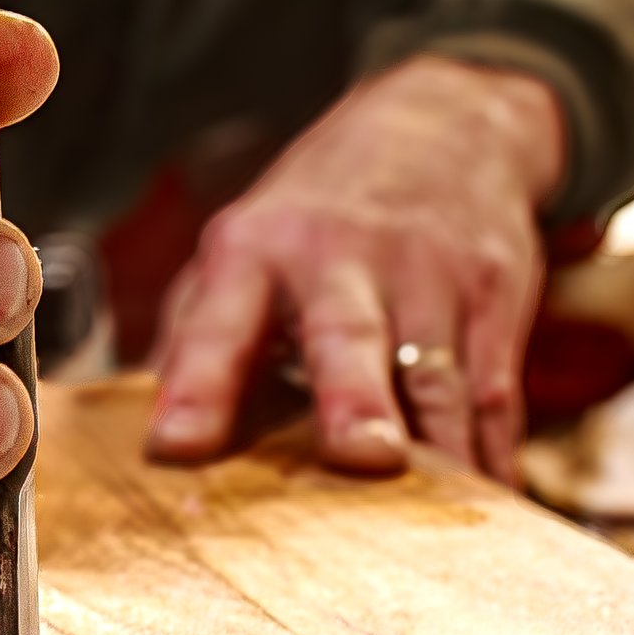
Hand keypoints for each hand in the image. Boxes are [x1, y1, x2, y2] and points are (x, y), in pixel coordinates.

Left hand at [145, 56, 565, 484]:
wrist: (445, 121)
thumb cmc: (320, 212)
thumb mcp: (244, 244)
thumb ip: (193, 335)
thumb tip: (139, 432)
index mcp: (256, 250)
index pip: (218, 322)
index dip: (195, 386)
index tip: (175, 446)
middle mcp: (341, 259)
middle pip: (346, 338)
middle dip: (352, 400)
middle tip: (360, 456)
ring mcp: (427, 275)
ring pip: (434, 375)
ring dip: (442, 445)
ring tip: (441, 513)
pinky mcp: (493, 295)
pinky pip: (493, 389)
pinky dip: (494, 453)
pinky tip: (492, 503)